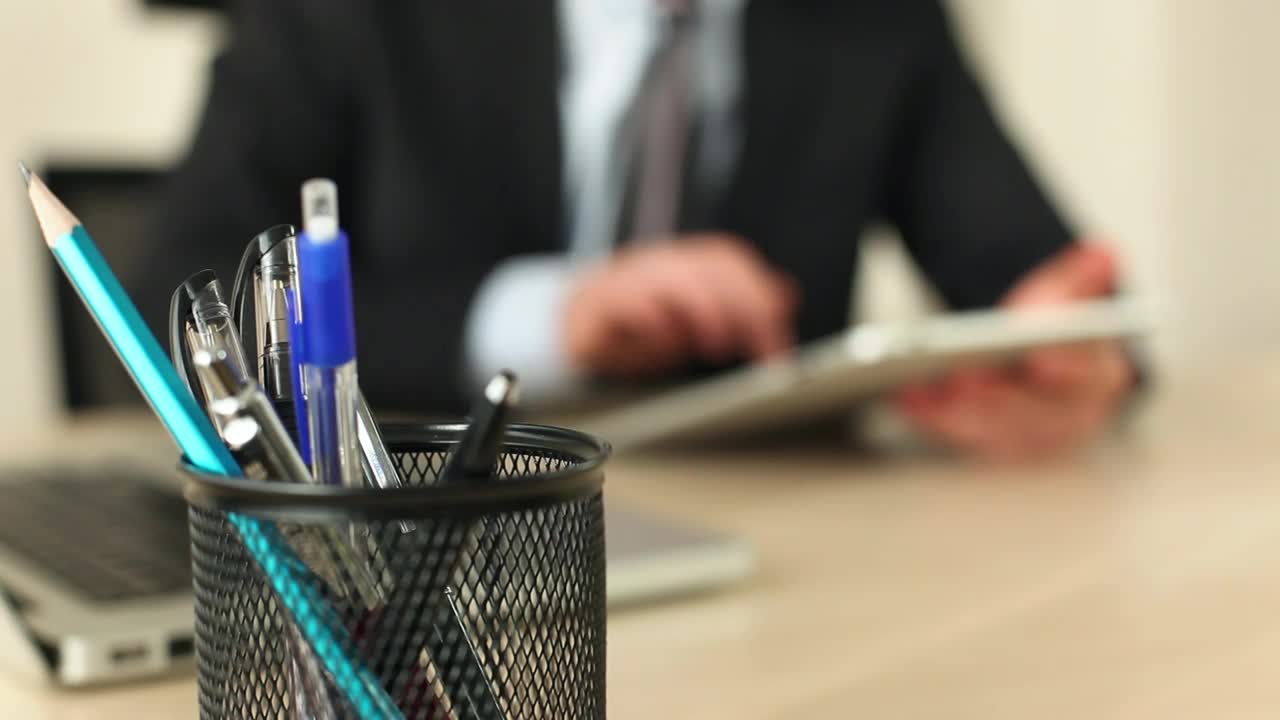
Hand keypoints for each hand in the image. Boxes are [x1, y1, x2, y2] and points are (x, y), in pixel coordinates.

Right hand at [563, 234, 798, 377]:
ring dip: (705, 311)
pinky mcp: (603, 302)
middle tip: (759, 348)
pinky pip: (632, 302)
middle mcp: (662, 262)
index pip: (732, 264)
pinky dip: (655, 324)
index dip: (761, 297)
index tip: (777, 344)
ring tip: (717, 345)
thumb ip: (737, 305)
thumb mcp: (696, 316)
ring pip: (677, 278)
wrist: (576, 322)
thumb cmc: (641, 321)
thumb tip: (785, 296)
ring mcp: (632, 277)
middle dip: (745, 306)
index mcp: (686, 261)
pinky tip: (666, 346)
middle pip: (712, 267)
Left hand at [896, 243, 1135, 459]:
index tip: (1039, 357)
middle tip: (965, 375)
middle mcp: (1068, 418)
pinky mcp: (985, 446)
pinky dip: (930, 417)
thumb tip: (1102, 254)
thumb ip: (1078, 279)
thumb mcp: (1065, 296)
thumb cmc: (1052, 327)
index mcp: (1098, 378)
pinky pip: (956, 435)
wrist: (1039, 361)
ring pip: (990, 431)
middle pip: (1032, 413)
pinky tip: (903, 397)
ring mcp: (1027, 438)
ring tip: (921, 383)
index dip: (1065, 366)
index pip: (1087, 376)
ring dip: (955, 411)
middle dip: (996, 397)